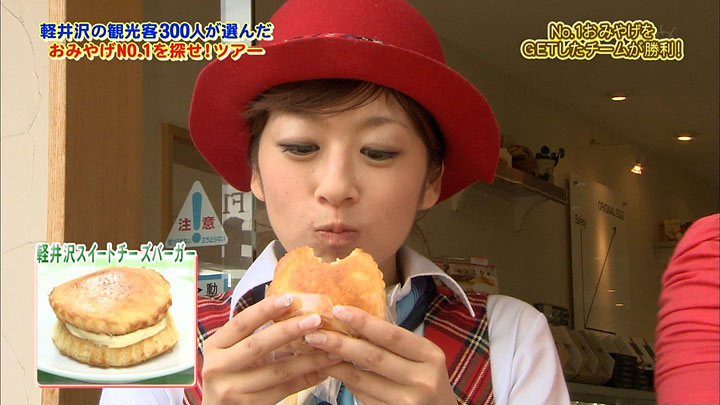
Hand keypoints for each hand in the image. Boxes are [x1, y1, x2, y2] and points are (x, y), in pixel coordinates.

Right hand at [201, 294, 342, 404]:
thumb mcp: (231, 352)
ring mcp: (232, 389)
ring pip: (278, 371)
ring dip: (309, 359)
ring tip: (331, 349)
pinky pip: (284, 390)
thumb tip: (293, 313)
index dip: (265, 309)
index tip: (289, 297)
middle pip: (259, 345)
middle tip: (316, 319)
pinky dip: (306, 379)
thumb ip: (253, 336)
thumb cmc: (228, 375)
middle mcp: (218, 367)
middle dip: (290, 330)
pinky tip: (322, 371)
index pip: (242, 323)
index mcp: (215, 346)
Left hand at [303, 305, 457, 404]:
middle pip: (373, 357)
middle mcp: (422, 380)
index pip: (392, 335)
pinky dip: (346, 382)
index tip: (338, 310)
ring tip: (316, 350)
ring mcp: (407, 402)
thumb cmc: (429, 381)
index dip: (364, 322)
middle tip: (314, 333)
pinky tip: (333, 370)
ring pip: (362, 380)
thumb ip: (396, 345)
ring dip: (335, 364)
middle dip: (340, 343)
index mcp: (431, 356)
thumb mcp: (423, 359)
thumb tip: (353, 323)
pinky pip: (362, 396)